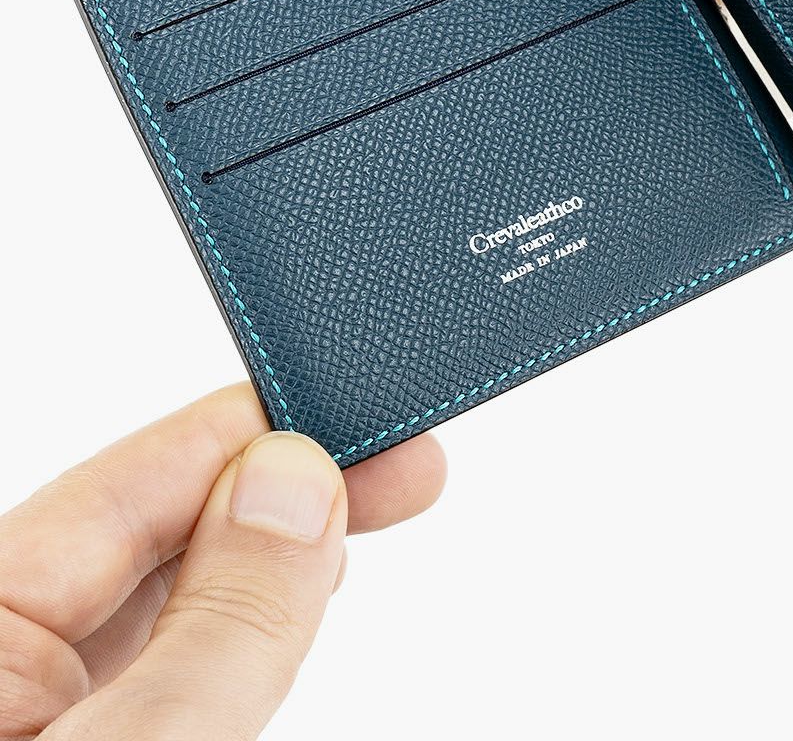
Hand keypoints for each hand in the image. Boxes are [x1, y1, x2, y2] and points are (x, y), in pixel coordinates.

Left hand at [0, 387, 444, 739]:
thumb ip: (223, 620)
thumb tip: (296, 477)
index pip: (129, 479)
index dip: (262, 433)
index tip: (369, 422)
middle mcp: (2, 658)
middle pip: (158, 526)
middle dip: (289, 486)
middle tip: (410, 471)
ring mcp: (41, 713)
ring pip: (173, 594)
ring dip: (278, 550)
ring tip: (371, 514)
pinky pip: (174, 660)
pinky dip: (250, 621)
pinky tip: (300, 598)